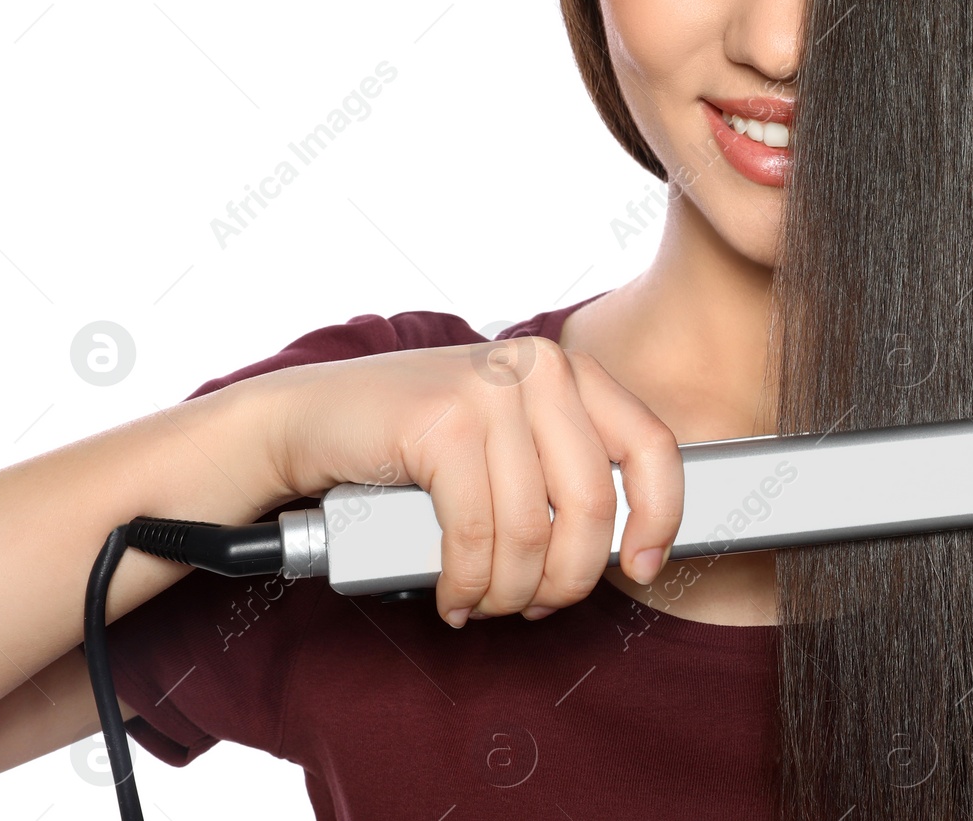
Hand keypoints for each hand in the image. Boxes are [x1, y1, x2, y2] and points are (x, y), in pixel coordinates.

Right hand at [260, 335, 682, 626]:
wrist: (314, 417)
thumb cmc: (419, 439)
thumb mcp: (510, 436)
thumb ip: (565, 468)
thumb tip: (626, 547)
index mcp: (570, 370)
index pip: (651, 446)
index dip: (659, 518)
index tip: (642, 568)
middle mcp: (539, 368)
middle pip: (593, 504)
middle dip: (569, 578)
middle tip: (538, 604)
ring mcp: (490, 392)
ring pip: (532, 531)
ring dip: (510, 592)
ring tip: (487, 603)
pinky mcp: (442, 425)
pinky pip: (476, 536)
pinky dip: (467, 584)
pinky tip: (456, 596)